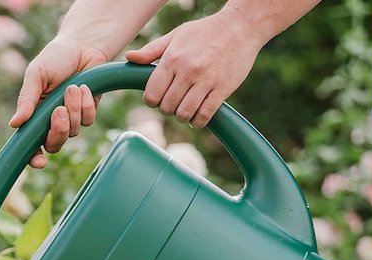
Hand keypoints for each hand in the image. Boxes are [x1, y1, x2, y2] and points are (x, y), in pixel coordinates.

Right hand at [10, 37, 105, 167]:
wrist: (81, 46)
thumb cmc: (54, 59)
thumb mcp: (36, 75)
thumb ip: (26, 100)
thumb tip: (14, 124)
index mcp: (33, 117)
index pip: (31, 145)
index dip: (33, 158)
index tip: (40, 162)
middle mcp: (50, 123)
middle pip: (54, 145)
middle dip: (58, 130)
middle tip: (59, 110)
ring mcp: (70, 120)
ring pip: (72, 132)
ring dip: (73, 109)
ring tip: (72, 87)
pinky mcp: (87, 114)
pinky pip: (88, 121)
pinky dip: (87, 104)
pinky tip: (84, 88)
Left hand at [124, 12, 262, 127]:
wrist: (242, 26)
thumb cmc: (205, 32)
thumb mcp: (176, 36)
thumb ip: (151, 51)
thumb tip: (129, 59)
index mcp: (172, 58)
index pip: (151, 95)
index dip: (152, 101)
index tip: (159, 98)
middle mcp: (188, 70)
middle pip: (166, 107)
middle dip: (167, 109)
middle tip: (174, 102)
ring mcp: (206, 80)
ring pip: (183, 114)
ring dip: (182, 116)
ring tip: (186, 108)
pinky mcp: (222, 89)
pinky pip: (203, 116)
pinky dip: (197, 121)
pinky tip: (198, 115)